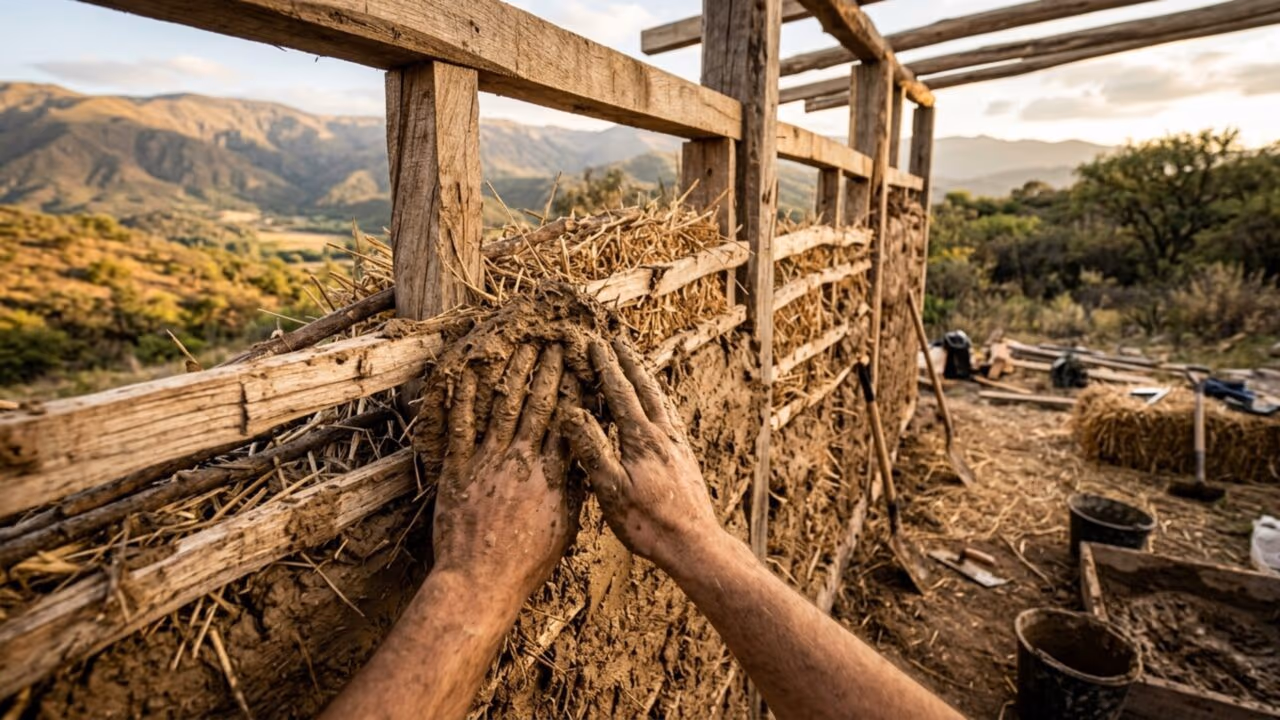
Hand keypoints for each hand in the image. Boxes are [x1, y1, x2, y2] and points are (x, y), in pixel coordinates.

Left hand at [431, 344, 580, 602]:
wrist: (481, 581)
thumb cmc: (525, 562)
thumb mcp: (563, 528)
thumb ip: (572, 491)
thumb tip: (584, 462)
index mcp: (552, 476)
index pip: (569, 422)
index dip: (576, 391)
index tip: (582, 366)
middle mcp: (522, 461)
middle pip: (538, 405)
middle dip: (548, 371)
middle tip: (555, 343)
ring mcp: (488, 461)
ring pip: (503, 406)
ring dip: (514, 373)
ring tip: (522, 347)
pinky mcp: (458, 469)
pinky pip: (461, 425)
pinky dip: (465, 397)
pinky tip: (470, 372)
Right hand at [563, 338, 717, 569]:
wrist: (694, 544)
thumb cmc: (648, 523)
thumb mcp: (610, 489)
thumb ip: (591, 448)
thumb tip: (571, 413)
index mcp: (641, 438)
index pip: (620, 393)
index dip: (606, 367)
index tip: (595, 344)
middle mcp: (664, 434)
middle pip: (645, 388)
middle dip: (628, 363)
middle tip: (617, 341)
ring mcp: (678, 445)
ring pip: (661, 400)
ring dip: (646, 378)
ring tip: (637, 364)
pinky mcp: (686, 457)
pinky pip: (671, 416)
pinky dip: (660, 401)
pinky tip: (660, 407)